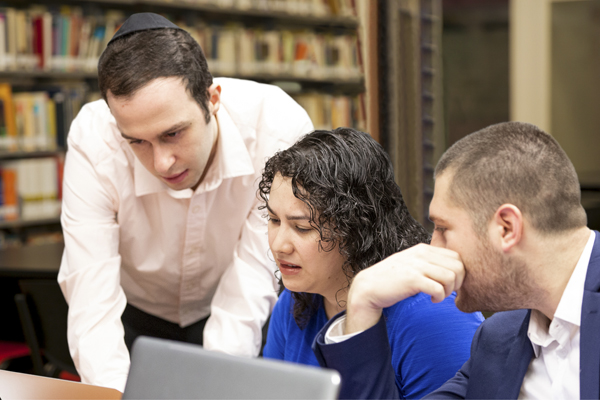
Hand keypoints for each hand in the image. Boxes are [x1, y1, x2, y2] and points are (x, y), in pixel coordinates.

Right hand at [345, 243, 464, 333]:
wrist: (369, 286)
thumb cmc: (393, 278)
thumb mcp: (412, 263)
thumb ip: (428, 262)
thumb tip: (453, 270)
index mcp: (423, 249)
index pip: (456, 256)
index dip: (460, 272)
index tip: (451, 284)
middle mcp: (421, 254)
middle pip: (458, 266)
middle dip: (458, 283)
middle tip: (448, 291)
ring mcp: (416, 266)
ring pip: (451, 277)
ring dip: (449, 291)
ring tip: (439, 296)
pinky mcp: (412, 280)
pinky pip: (438, 289)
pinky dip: (440, 297)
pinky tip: (433, 300)